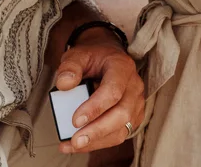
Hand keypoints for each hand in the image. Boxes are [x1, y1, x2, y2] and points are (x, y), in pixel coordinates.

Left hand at [53, 29, 145, 154]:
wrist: (107, 58)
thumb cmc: (93, 57)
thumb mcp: (78, 54)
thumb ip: (70, 67)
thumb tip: (64, 84)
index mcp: (122, 67)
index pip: (113, 91)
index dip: (95, 108)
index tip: (75, 120)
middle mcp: (134, 86)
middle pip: (122, 114)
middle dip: (97, 130)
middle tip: (75, 140)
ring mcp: (136, 103)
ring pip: (122, 129)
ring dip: (97, 141)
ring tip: (72, 145)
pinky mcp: (133, 117)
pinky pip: (119, 134)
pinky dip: (99, 143)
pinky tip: (79, 145)